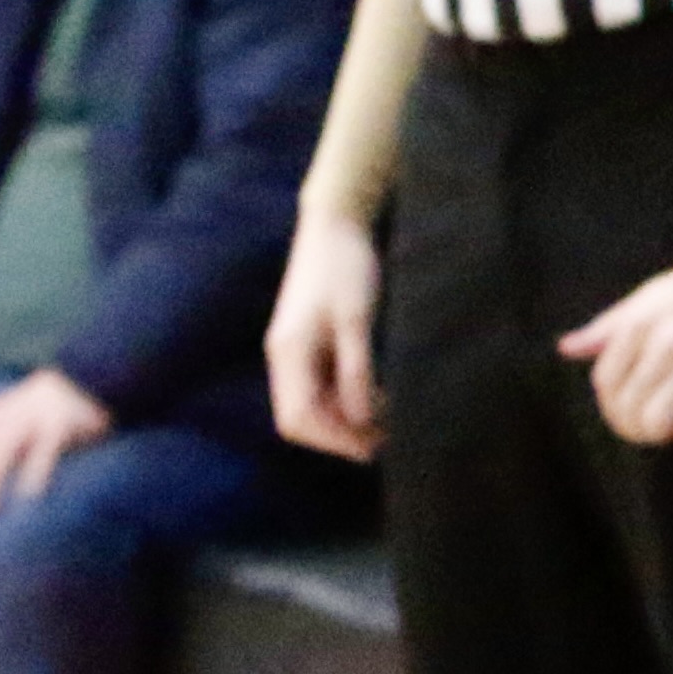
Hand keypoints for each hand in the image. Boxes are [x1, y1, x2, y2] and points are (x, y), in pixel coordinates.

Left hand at [0, 369, 106, 522]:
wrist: (92, 380)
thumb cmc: (57, 411)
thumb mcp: (21, 422)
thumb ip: (0, 444)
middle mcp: (8, 415)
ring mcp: (34, 418)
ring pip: (5, 453)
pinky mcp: (60, 424)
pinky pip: (45, 452)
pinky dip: (35, 472)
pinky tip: (30, 494)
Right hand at [266, 209, 382, 460]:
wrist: (336, 225)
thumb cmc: (346, 267)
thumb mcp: (356, 320)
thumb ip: (356, 370)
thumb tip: (361, 419)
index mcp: (287, 353)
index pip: (297, 419)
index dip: (334, 441)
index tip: (375, 448)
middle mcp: (284, 357)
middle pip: (300, 419)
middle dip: (339, 436)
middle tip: (387, 441)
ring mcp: (295, 351)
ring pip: (312, 405)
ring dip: (345, 420)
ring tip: (388, 424)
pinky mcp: (310, 343)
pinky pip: (322, 386)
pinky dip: (346, 400)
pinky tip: (378, 399)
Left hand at [557, 234, 672, 450]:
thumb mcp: (651, 296)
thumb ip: (608, 326)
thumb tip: (566, 350)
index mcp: (639, 323)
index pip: (605, 382)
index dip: (611, 404)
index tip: (630, 405)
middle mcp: (664, 344)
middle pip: (626, 408)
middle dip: (633, 426)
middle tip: (650, 423)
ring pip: (657, 423)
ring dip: (658, 435)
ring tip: (671, 427)